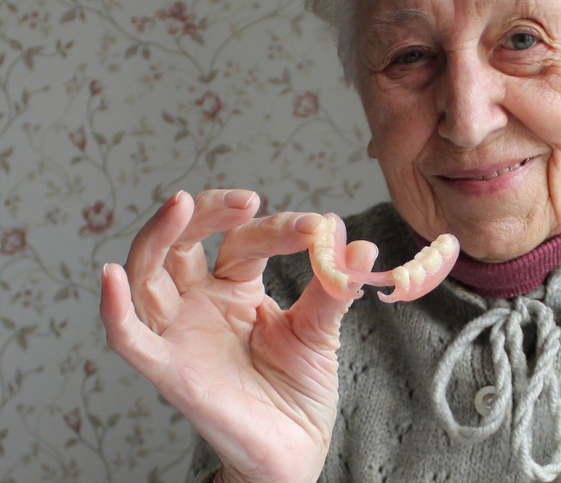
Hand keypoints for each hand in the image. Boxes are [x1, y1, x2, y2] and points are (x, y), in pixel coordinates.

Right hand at [100, 190, 375, 482]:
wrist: (294, 449)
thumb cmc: (299, 388)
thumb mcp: (320, 330)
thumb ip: (333, 288)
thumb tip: (360, 246)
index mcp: (234, 287)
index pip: (242, 240)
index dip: (276, 228)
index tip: (317, 229)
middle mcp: (199, 303)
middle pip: (183, 242)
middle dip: (207, 212)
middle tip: (245, 200)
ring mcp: (181, 334)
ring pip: (148, 274)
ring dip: (157, 236)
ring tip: (181, 202)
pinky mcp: (170, 371)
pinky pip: (131, 340)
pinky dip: (115, 310)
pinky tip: (110, 277)